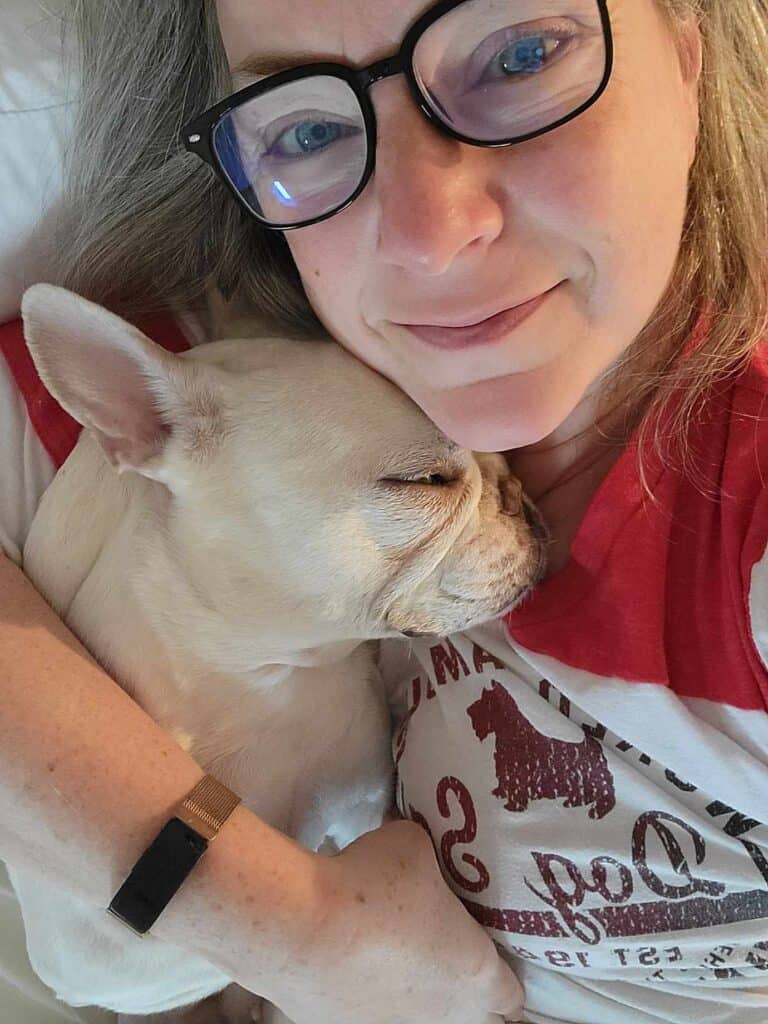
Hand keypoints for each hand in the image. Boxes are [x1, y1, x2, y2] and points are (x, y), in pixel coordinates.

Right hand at [261, 819, 522, 1023]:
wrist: (302, 926)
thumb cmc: (373, 883)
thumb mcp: (414, 844)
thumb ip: (431, 856)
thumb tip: (418, 851)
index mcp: (476, 973)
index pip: (513, 996)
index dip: (505, 972)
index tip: (491, 947)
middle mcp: (445, 1016)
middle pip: (474, 1016)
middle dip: (467, 989)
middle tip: (448, 949)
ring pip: (423, 1018)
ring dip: (418, 993)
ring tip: (396, 951)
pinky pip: (375, 1014)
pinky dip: (370, 992)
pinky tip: (353, 958)